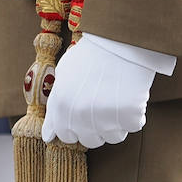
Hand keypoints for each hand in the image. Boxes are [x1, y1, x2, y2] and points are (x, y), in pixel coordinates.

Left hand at [42, 35, 155, 149]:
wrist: (117, 40)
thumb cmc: (90, 56)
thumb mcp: (63, 75)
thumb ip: (55, 107)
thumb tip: (47, 136)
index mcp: (62, 106)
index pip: (66, 136)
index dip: (75, 126)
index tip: (82, 114)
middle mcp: (81, 116)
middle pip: (90, 140)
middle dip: (95, 126)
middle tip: (101, 102)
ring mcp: (106, 118)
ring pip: (113, 136)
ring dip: (116, 122)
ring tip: (115, 96)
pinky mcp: (129, 116)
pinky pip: (133, 125)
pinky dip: (134, 113)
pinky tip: (129, 93)